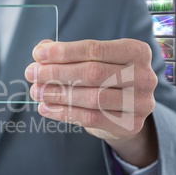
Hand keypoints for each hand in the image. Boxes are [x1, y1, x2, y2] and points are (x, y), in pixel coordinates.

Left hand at [25, 39, 157, 166]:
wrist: (124, 111)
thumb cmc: (104, 79)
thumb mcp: (92, 61)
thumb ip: (68, 53)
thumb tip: (42, 49)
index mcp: (136, 51)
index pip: (95, 49)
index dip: (63, 52)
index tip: (37, 54)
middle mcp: (144, 76)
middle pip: (92, 73)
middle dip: (56, 73)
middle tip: (31, 73)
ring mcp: (140, 103)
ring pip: (91, 97)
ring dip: (58, 94)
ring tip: (36, 91)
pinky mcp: (129, 125)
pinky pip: (91, 118)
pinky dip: (64, 113)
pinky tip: (45, 108)